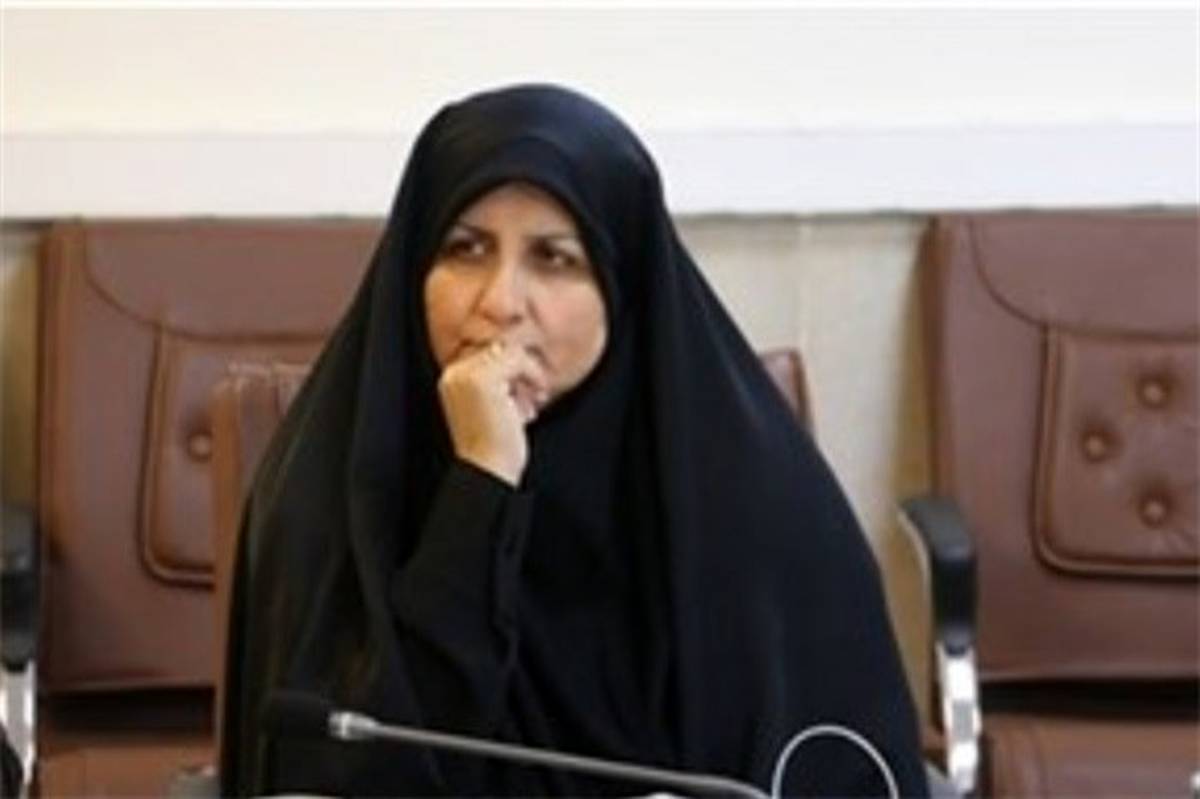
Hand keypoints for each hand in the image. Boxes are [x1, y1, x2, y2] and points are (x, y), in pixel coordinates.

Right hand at [437, 340, 549, 485]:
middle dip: (522, 374)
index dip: (514, 373)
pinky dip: (533, 378)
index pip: (491, 354)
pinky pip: (518, 359)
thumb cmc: (495, 445)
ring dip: (529, 377)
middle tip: (532, 402)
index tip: (523, 400)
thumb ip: (501, 380)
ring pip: (512, 352)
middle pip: (502, 349)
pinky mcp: (481, 379)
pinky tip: (531, 407)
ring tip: (531, 406)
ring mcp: (466, 374)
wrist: (488, 471)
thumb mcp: (496, 405)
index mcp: (452, 379)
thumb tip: (523, 355)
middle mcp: (453, 373)